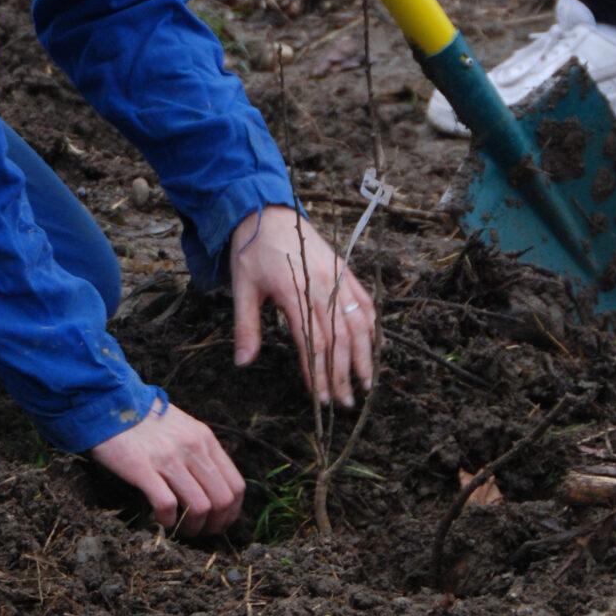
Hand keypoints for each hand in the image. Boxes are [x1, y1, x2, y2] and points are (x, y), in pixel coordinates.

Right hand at [91, 400, 244, 535]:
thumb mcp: (182, 426)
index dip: (231, 513)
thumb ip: (199, 450)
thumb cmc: (143, 418)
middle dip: (215, 525)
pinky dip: (168, 521)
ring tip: (180, 530)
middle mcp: (192, 448)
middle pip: (222, 500)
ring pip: (200, 507)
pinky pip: (167, 505)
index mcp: (205, 438)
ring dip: (192, 528)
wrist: (108, 401)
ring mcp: (168, 458)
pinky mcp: (143, 468)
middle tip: (199, 532)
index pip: (236, 485)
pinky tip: (160, 522)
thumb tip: (211, 483)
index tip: (218, 523)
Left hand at [229, 204, 375, 407]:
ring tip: (366, 384)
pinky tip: (374, 348)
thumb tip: (243, 363)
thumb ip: (246, 327)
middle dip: (344, 374)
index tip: (321, 398)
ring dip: (364, 356)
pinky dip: (372, 327)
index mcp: (294, 290)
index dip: (319, 372)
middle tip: (346, 403)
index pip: (312, 341)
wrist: (267, 212)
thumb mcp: (242, 289)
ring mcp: (336, 277)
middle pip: (339, 338)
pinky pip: (365, 301)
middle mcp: (321, 285)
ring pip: (358, 322)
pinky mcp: (344, 270)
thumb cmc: (251, 253)